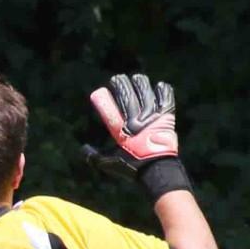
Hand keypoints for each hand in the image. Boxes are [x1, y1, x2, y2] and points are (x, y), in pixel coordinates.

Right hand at [84, 73, 192, 200]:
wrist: (157, 170)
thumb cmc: (132, 167)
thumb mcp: (109, 163)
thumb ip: (94, 157)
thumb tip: (83, 150)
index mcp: (122, 131)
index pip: (111, 111)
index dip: (104, 100)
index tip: (99, 91)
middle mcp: (137, 121)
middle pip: (128, 97)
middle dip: (122, 85)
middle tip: (118, 78)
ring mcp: (153, 118)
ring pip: (146, 94)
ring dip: (141, 85)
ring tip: (137, 78)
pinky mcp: (167, 119)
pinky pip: (166, 100)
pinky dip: (163, 92)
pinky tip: (159, 85)